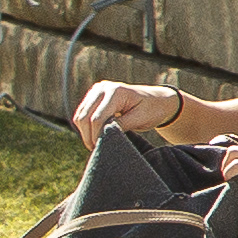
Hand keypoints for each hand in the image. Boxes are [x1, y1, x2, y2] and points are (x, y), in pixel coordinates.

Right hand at [72, 79, 186, 146]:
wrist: (158, 100)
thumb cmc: (153, 109)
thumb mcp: (140, 119)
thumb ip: (121, 125)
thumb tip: (102, 135)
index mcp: (116, 91)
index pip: (97, 118)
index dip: (96, 136)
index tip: (101, 148)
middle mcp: (103, 88)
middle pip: (84, 117)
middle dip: (88, 135)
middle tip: (96, 149)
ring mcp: (97, 90)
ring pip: (79, 116)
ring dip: (85, 132)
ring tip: (97, 143)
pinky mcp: (93, 96)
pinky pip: (82, 114)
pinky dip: (86, 126)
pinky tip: (96, 135)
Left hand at [212, 137, 237, 212]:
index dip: (236, 157)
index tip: (228, 168)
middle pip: (236, 147)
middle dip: (225, 160)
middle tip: (222, 174)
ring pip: (233, 153)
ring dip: (224, 166)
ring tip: (224, 178)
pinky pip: (237, 166)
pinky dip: (228, 172)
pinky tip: (229, 180)